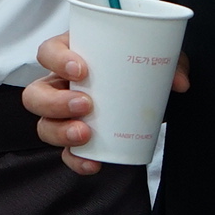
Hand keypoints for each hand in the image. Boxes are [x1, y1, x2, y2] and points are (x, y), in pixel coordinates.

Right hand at [23, 32, 188, 175]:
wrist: (149, 94)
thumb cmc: (141, 66)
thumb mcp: (158, 56)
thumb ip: (171, 62)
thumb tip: (179, 82)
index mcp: (72, 56)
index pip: (48, 52)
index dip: (57, 60)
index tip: (82, 70)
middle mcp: (60, 85)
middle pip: (35, 94)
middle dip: (55, 102)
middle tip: (86, 105)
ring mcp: (64, 115)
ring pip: (43, 125)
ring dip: (60, 131)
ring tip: (86, 133)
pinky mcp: (76, 139)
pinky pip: (66, 153)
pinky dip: (76, 159)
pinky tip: (93, 162)